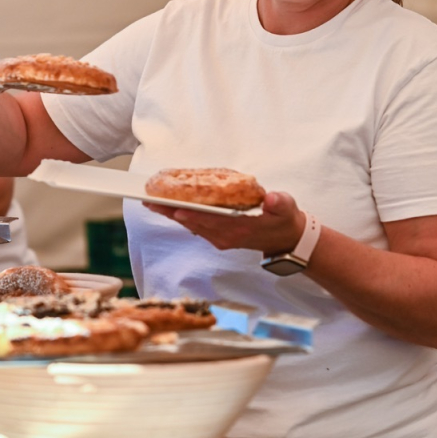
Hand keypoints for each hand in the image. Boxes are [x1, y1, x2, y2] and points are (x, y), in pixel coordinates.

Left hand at [144, 190, 305, 254]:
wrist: (284, 239)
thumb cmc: (283, 219)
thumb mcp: (286, 208)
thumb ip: (279, 203)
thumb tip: (272, 198)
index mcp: (241, 228)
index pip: (213, 221)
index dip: (194, 215)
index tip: (176, 208)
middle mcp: (226, 236)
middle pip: (194, 223)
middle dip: (171, 212)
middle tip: (150, 201)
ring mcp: (220, 238)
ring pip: (191, 225)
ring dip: (171, 215)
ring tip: (151, 202)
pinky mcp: (216, 237)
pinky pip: (194, 227)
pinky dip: (180, 217)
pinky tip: (167, 207)